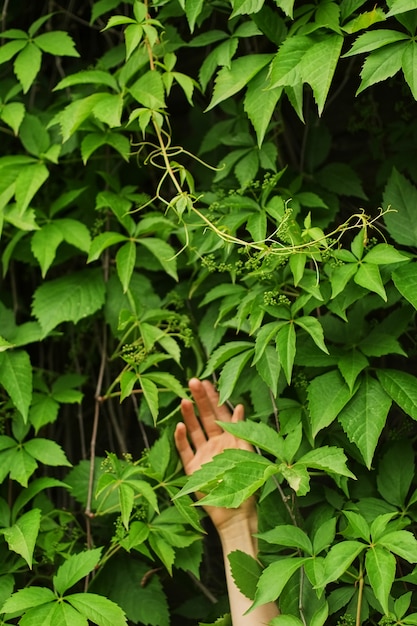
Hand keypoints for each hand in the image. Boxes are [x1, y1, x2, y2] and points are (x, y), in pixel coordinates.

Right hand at [174, 378, 255, 531]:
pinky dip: (181, 438)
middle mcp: (215, 444)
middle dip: (199, 399)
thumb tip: (240, 406)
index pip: (220, 413)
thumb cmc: (246, 484)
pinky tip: (178, 426)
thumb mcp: (247, 452)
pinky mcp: (192, 469)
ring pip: (194, 430)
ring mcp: (203, 455)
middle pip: (205, 417)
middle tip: (192, 381)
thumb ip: (241, 429)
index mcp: (229, 438)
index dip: (213, 397)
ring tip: (184, 399)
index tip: (207, 381)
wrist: (236, 513)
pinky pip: (185, 450)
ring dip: (189, 415)